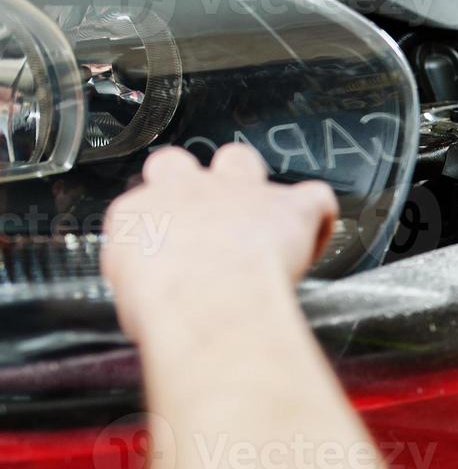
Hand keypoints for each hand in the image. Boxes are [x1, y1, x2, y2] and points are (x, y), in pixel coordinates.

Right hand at [101, 144, 337, 338]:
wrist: (209, 302)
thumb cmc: (169, 309)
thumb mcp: (130, 299)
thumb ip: (146, 283)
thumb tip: (155, 301)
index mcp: (141, 213)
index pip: (144, 205)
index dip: (159, 225)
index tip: (169, 249)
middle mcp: (189, 189)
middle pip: (180, 163)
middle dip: (187, 188)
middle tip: (205, 224)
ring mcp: (241, 191)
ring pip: (241, 160)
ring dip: (248, 185)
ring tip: (258, 221)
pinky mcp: (290, 206)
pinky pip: (313, 196)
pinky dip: (317, 215)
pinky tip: (312, 237)